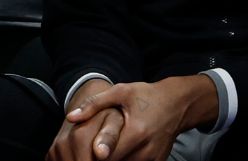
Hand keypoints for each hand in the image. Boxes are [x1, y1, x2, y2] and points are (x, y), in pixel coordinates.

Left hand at [63, 76, 219, 160]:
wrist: (177, 104)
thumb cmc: (146, 96)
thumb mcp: (120, 92)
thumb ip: (94, 104)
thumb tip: (70, 117)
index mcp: (136, 132)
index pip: (106, 156)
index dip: (91, 156)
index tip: (82, 154)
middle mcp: (146, 150)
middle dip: (98, 160)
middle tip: (87, 152)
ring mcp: (153, 159)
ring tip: (101, 151)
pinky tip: (115, 153)